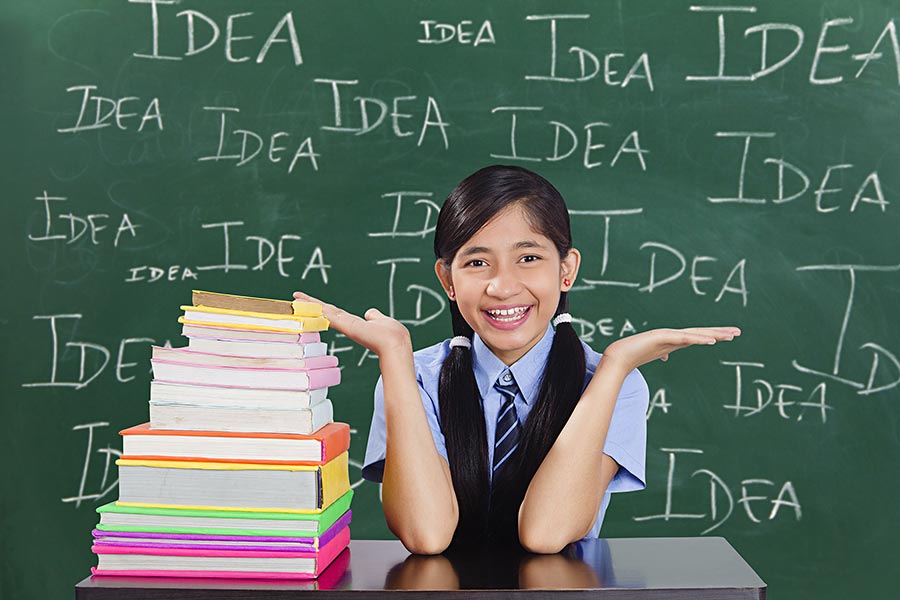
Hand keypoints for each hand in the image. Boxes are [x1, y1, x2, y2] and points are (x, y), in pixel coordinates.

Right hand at [293, 291, 411, 355]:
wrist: (395, 344)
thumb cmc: (393, 335)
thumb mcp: (382, 321)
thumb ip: (375, 317)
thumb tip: (370, 313)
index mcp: (355, 323)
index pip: (336, 313)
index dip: (323, 307)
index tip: (313, 303)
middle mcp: (348, 324)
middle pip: (326, 311)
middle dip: (310, 304)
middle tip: (295, 297)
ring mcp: (346, 324)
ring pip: (325, 311)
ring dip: (310, 304)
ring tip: (295, 299)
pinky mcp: (346, 324)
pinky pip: (328, 313)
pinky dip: (317, 308)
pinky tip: (306, 303)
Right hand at [600, 326, 740, 374]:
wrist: (617, 358)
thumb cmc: (631, 355)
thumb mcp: (650, 355)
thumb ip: (660, 354)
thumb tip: (665, 357)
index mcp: (672, 342)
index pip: (697, 337)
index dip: (712, 335)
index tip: (727, 337)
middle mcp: (672, 337)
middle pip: (700, 334)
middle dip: (719, 333)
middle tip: (737, 333)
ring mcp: (667, 336)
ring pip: (695, 334)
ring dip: (713, 334)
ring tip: (730, 336)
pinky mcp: (661, 337)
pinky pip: (684, 338)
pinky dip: (698, 338)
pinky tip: (711, 341)